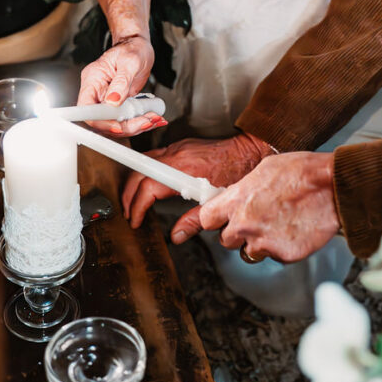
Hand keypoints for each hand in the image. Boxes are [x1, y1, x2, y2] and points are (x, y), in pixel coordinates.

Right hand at [76, 34, 164, 136]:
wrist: (137, 46)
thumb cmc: (132, 48)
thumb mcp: (130, 61)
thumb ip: (121, 81)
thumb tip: (112, 101)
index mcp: (92, 79)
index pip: (87, 108)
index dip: (100, 121)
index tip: (118, 125)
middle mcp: (97, 92)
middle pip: (103, 120)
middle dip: (125, 125)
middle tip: (145, 121)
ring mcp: (107, 99)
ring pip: (116, 123)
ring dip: (136, 125)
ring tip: (153, 119)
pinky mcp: (118, 104)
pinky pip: (126, 119)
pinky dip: (140, 121)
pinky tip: (153, 118)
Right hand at [122, 133, 271, 229]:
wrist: (251, 150)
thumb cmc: (240, 172)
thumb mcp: (217, 201)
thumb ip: (194, 220)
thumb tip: (176, 236)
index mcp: (184, 170)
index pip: (148, 186)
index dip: (136, 205)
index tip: (135, 219)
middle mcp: (177, 154)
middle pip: (139, 171)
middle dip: (129, 195)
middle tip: (130, 213)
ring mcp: (178, 147)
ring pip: (144, 161)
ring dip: (135, 181)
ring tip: (134, 202)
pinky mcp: (182, 145)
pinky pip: (154, 156)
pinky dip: (146, 171)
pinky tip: (148, 184)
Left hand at [188, 152, 339, 262]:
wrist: (332, 187)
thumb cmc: (301, 172)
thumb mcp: (264, 169)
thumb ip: (245, 188)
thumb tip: (239, 196)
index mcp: (237, 200)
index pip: (206, 219)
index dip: (213, 220)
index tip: (218, 220)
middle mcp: (245, 224)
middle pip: (225, 240)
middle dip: (237, 233)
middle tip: (255, 221)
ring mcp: (264, 242)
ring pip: (249, 252)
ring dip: (258, 243)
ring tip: (277, 225)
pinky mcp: (283, 255)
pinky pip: (274, 256)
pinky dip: (281, 247)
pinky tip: (293, 230)